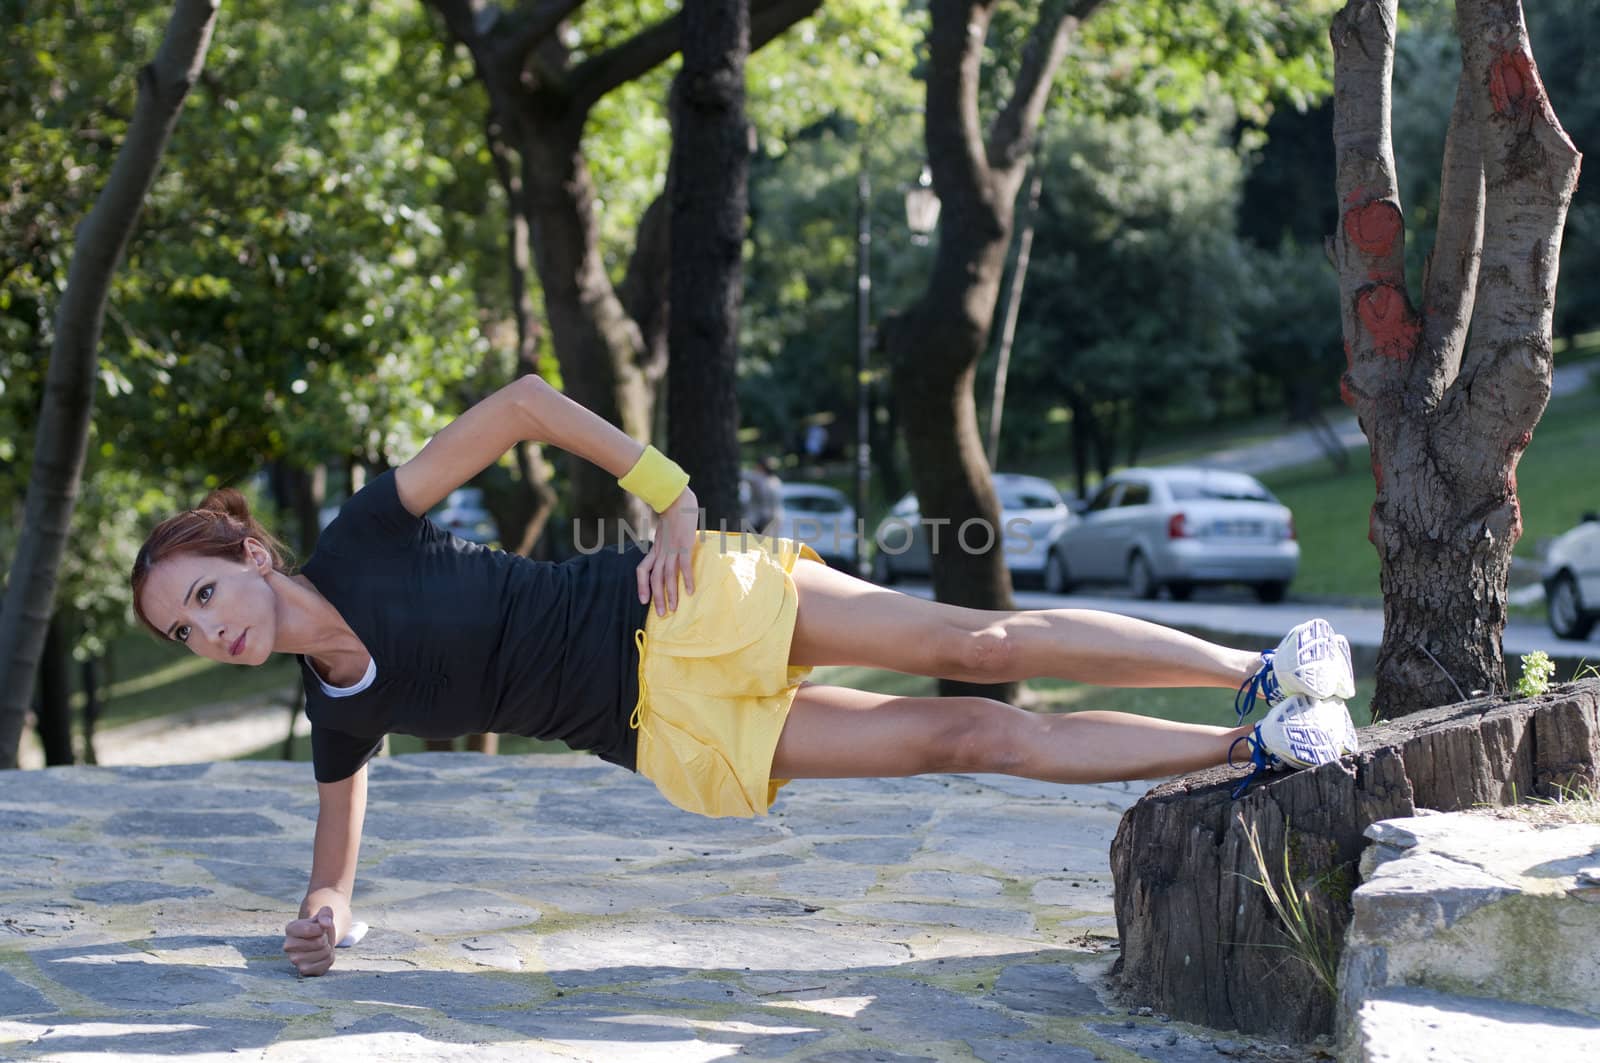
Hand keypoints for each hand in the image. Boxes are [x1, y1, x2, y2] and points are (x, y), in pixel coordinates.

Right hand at [283, 906, 336, 976]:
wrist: (320, 941)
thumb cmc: (320, 926)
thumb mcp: (324, 914)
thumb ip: (326, 914)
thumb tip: (325, 924)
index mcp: (291, 929)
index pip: (309, 929)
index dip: (322, 928)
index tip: (320, 928)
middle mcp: (288, 946)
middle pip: (319, 942)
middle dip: (325, 938)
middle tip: (320, 938)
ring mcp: (295, 960)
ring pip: (324, 953)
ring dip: (328, 949)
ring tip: (320, 947)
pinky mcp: (304, 971)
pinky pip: (325, 964)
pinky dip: (329, 959)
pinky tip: (320, 956)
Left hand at [637, 487, 698, 615]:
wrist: (676, 499)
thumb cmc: (673, 514)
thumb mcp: (664, 532)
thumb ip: (665, 543)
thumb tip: (670, 552)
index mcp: (655, 549)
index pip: (642, 570)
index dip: (641, 586)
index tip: (644, 601)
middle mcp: (660, 551)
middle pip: (655, 578)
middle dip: (657, 598)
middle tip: (660, 614)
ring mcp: (671, 549)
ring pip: (668, 576)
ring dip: (670, 593)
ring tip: (673, 608)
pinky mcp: (684, 545)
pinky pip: (684, 565)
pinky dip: (687, 579)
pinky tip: (690, 591)